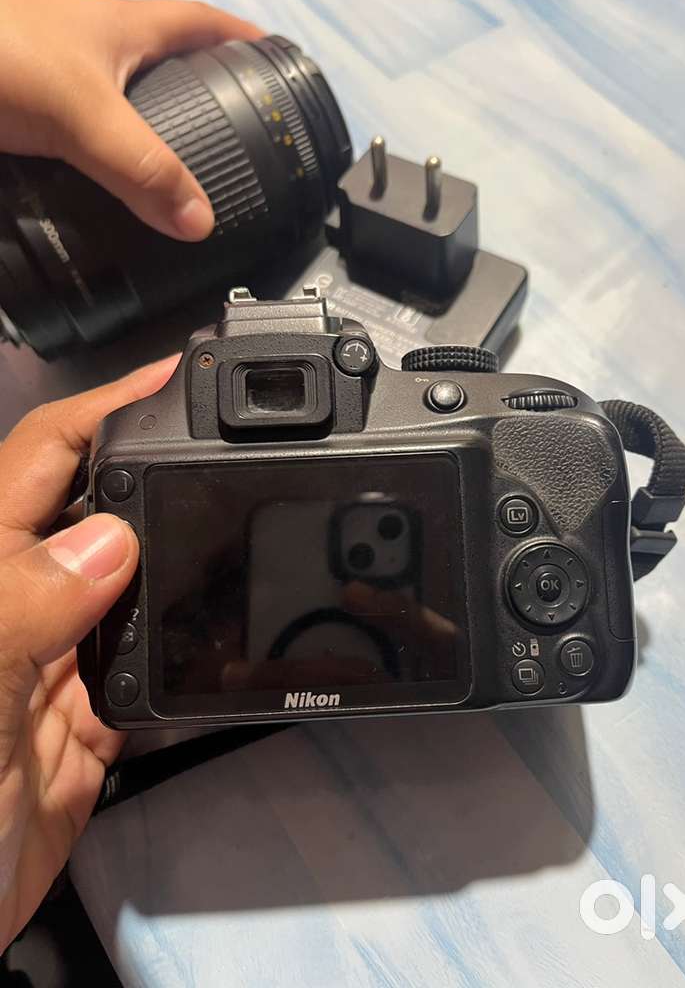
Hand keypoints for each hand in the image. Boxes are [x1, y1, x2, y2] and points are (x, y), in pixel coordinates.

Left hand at [0, 0, 260, 239]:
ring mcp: (53, 74)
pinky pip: (76, 137)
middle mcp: (88, 43)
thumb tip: (200, 221)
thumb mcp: (82, 114)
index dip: (240, 40)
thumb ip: (143, 169)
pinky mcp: (22, 109)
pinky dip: (97, 162)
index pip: (197, 22)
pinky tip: (102, 191)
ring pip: (116, 103)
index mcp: (120, 27)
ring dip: (145, 134)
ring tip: (176, 176)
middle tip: (232, 135)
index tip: (275, 60)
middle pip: (160, 62)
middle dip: (199, 91)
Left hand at [0, 357, 177, 950]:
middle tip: (233, 448)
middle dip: (156, 476)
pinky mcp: (85, 725)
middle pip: (96, 517)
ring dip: (176, 565)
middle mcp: (18, 606)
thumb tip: (111, 538)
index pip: (41, 464)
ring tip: (243, 527)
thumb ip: (22, 609)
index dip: (103, 411)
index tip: (173, 378)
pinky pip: (144, 673)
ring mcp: (52, 666)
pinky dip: (181, 657)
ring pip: (129, 593)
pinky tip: (217, 639)